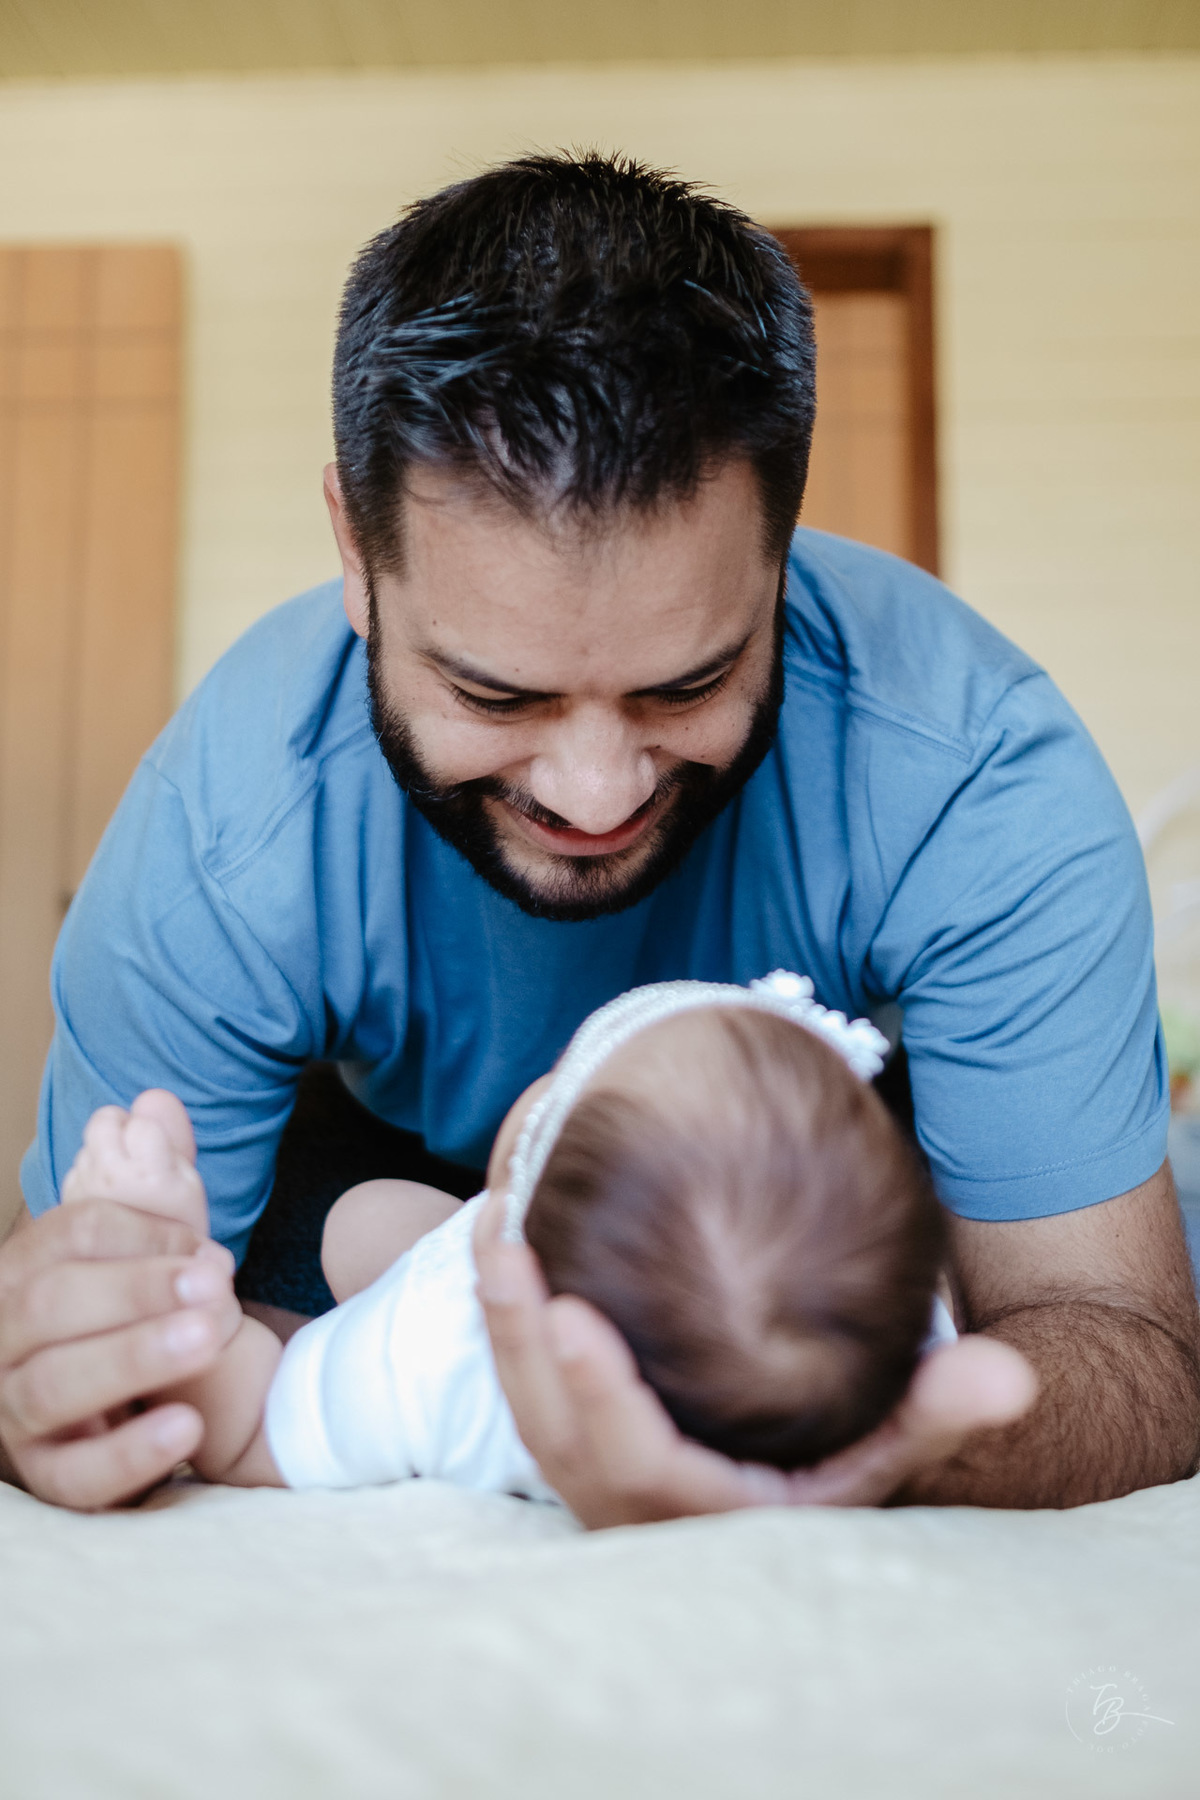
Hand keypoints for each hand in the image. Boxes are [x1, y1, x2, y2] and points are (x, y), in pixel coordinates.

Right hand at [0, 1203, 238, 1509]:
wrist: (125, 1407)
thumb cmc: (130, 1315)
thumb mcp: (143, 1249)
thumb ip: (157, 1176)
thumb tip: (159, 1103)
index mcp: (23, 1271)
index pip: (67, 1235)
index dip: (140, 1234)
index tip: (205, 1249)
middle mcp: (4, 1338)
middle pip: (49, 1303)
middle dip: (135, 1288)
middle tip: (214, 1283)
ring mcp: (15, 1412)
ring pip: (52, 1386)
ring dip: (132, 1356)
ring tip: (206, 1337)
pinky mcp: (48, 1476)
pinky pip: (75, 1477)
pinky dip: (128, 1453)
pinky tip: (186, 1427)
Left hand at [474, 1189, 1037, 1526]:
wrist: (776, 1509)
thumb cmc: (832, 1475)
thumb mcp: (888, 1453)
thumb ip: (939, 1412)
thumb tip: (1008, 1374)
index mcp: (700, 1507)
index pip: (635, 1457)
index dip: (596, 1392)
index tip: (571, 1313)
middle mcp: (632, 1502)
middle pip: (554, 1427)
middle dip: (518, 1338)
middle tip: (506, 1243)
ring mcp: (594, 1477)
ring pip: (525, 1406)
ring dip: (501, 1321)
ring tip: (493, 1226)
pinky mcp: (573, 1444)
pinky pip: (524, 1385)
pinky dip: (508, 1322)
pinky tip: (505, 1242)